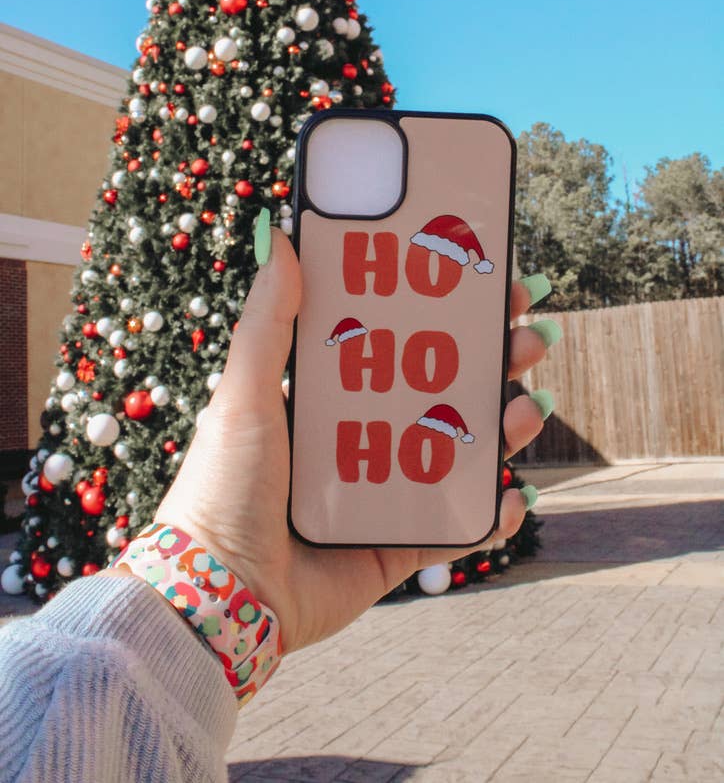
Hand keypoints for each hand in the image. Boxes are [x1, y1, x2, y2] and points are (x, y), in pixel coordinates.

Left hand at [155, 229, 549, 653]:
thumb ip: (266, 320)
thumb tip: (282, 235)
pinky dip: (491, 513)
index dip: (444, 313)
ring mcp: (383, 494)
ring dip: (503, 428)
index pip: (399, 342)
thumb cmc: (221, 487)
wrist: (216, 597)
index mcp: (328, 397)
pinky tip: (513, 494)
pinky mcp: (395, 547)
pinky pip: (455, 527)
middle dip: (491, 362)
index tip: (485, 282)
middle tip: (527, 336)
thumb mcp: (244, 394)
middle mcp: (361, 439)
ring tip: (530, 405)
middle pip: (441, 390)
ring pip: (459, 452)